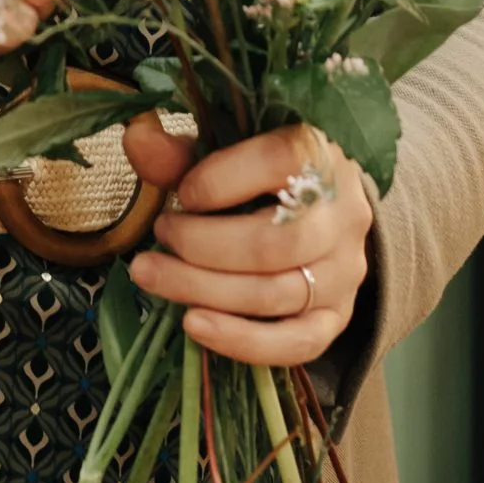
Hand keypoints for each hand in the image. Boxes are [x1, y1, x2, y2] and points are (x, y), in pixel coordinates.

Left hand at [120, 117, 372, 367]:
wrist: (321, 204)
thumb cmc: (263, 168)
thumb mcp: (227, 146)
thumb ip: (183, 150)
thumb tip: (137, 139)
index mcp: (322, 154)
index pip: (279, 163)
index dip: (220, 181)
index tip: (182, 192)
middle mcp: (343, 215)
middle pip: (273, 244)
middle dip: (200, 246)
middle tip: (159, 233)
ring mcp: (346, 271)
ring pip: (276, 294)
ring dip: (203, 290)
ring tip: (152, 275)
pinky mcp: (338, 317)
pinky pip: (298, 343)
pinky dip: (242, 341)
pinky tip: (193, 325)